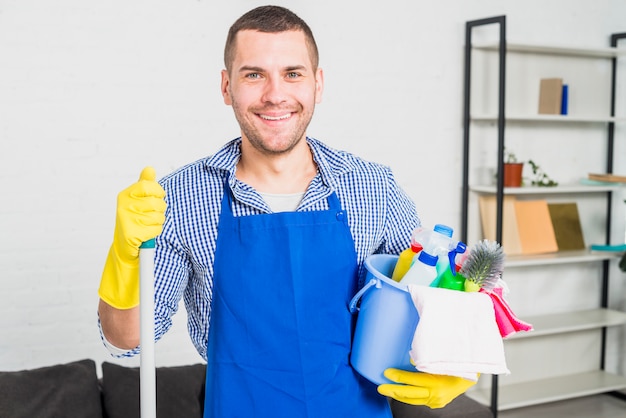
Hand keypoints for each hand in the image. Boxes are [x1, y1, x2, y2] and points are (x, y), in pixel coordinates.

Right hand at [98, 167, 165, 308]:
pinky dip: (155, 232)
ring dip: (158, 222)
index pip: (149, 187)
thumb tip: (150, 169)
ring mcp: (127, 220)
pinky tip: (146, 233)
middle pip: (157, 203)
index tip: (158, 196)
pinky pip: (155, 229)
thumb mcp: (137, 199)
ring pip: (158, 217)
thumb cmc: (134, 219)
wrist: (124, 245)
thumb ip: (145, 184)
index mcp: (126, 195)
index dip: (158, 192)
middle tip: (152, 214)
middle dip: (160, 209)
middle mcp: (124, 206)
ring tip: (148, 225)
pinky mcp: (132, 234)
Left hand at [377, 368, 476, 408]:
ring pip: (412, 400)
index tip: (387, 373)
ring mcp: (436, 401)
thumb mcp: (441, 358)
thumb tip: (410, 357)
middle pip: (409, 393)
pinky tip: (401, 392)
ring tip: (387, 390)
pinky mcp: (436, 404)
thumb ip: (425, 359)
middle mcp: (436, 395)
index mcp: (437, 382)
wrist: (472, 376)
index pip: (412, 380)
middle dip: (392, 390)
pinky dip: (409, 396)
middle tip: (380, 387)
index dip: (398, 376)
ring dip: (398, 395)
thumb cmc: (457, 364)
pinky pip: (418, 400)